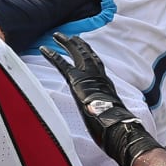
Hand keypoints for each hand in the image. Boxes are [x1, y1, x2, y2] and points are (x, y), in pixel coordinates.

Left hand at [39, 32, 161, 165]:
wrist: (120, 128)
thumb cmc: (119, 129)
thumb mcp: (112, 119)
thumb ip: (109, 116)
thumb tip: (112, 126)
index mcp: (107, 84)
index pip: (98, 65)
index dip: (90, 55)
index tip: (85, 48)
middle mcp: (100, 76)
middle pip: (88, 54)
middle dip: (78, 44)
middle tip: (69, 36)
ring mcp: (89, 77)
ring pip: (77, 53)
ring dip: (67, 42)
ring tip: (57, 35)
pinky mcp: (77, 81)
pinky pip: (62, 64)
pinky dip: (53, 55)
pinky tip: (44, 49)